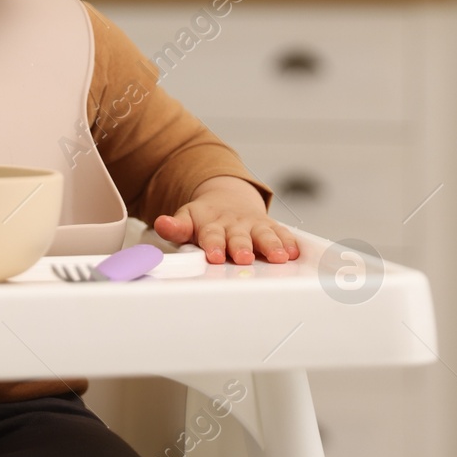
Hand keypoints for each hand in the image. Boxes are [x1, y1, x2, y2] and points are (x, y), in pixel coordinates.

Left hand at [152, 175, 300, 265]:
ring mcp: (254, 226)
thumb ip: (176, 227)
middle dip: (243, 247)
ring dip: (271, 245)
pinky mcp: (271, 227)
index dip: (213, 245)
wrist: (228, 199)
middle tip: (244, 257)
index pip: (211, 235)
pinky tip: (295, 251)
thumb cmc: (207, 218)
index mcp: (212, 224)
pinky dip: (289, 242)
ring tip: (278, 256)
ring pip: (264, 235)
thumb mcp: (188, 219)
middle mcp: (234, 225)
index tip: (214, 255)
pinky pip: (282, 233)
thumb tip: (162, 224)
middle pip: (239, 237)